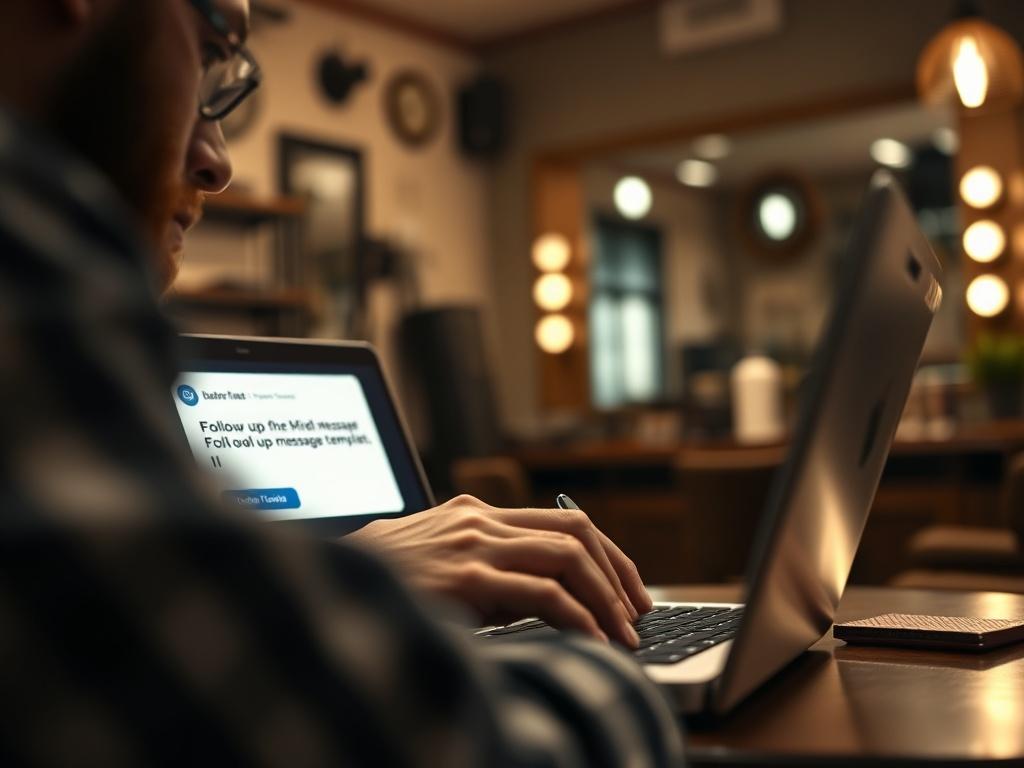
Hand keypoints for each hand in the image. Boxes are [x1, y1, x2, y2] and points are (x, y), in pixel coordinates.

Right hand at [347, 495, 651, 646]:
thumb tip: (550, 606)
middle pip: (577, 532)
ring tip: (625, 636)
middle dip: (619, 574)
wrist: (326, 584)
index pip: (563, 522)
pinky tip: (593, 639)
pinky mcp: (467, 578)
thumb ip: (487, 574)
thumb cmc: (383, 585)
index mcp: (477, 514)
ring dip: (607, 598)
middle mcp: (481, 521)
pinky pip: (543, 594)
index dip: (606, 555)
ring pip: (569, 557)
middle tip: (639, 614)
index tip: (627, 591)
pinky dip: (579, 617)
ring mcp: (475, 546)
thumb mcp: (439, 570)